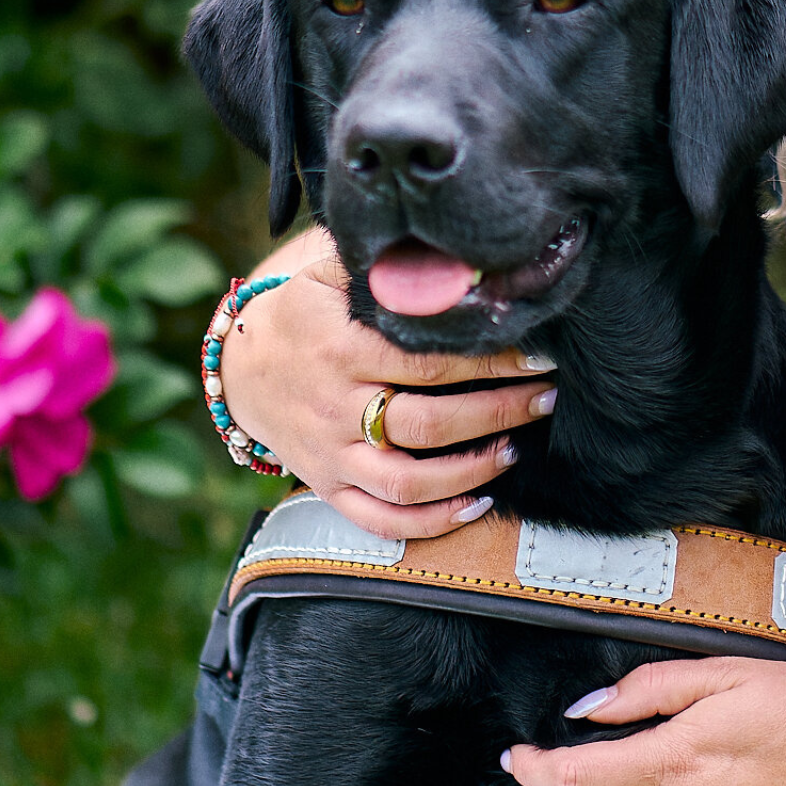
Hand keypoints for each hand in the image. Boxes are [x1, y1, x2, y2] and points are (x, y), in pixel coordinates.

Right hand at [219, 227, 557, 537]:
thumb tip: (455, 263)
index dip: (490, 362)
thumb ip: (386, 271)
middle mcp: (336, 407)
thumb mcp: (329, 274)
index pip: (429, 361)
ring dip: (472, 470)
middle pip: (428, 425)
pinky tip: (477, 502)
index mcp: (342, 349)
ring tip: (517, 447)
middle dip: (498, 413)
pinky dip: (431, 522)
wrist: (240, 367)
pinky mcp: (328, 486)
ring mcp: (331, 454)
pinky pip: (381, 520)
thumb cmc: (303, 313)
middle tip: (545, 398)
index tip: (537, 355)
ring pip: (409, 482)